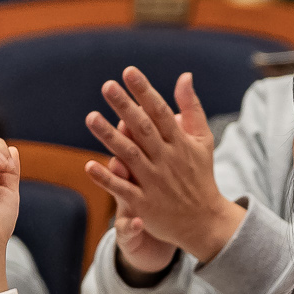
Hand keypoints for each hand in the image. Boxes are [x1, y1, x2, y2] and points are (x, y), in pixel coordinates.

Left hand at [84, 69, 245, 265]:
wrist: (204, 221)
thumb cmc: (200, 174)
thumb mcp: (202, 139)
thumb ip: (191, 108)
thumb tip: (184, 75)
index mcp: (180, 142)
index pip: (160, 112)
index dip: (144, 91)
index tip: (129, 72)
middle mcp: (167, 160)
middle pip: (143, 129)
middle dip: (125, 107)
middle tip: (107, 86)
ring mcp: (155, 182)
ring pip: (130, 156)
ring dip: (109, 137)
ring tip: (90, 117)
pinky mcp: (144, 204)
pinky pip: (123, 190)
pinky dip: (107, 179)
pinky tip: (89, 166)